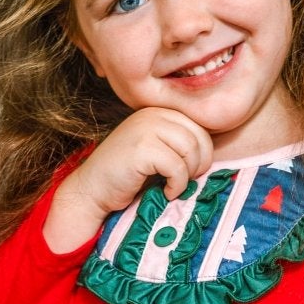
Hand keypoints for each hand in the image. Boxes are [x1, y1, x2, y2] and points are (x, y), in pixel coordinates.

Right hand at [45, 107, 213, 250]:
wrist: (91, 190)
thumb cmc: (126, 176)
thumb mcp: (156, 151)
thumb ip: (178, 143)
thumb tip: (212, 154)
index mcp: (158, 112)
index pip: (199, 127)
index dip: (204, 154)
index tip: (190, 173)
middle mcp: (152, 114)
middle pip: (199, 137)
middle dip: (198, 165)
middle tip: (183, 182)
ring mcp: (146, 128)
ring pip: (191, 150)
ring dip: (188, 175)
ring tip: (173, 186)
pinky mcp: (142, 148)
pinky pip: (177, 166)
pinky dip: (177, 184)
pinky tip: (166, 192)